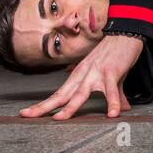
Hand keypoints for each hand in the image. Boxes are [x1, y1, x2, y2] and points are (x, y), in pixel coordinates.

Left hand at [19, 34, 144, 119]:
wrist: (126, 33)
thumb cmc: (116, 54)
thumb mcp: (111, 77)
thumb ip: (115, 94)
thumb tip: (121, 108)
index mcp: (79, 76)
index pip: (58, 94)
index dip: (43, 104)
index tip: (28, 113)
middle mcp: (83, 75)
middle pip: (61, 95)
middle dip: (44, 106)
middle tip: (27, 115)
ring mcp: (96, 73)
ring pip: (81, 93)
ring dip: (70, 106)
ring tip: (60, 118)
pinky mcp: (112, 71)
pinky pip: (111, 90)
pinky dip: (112, 102)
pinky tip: (112, 113)